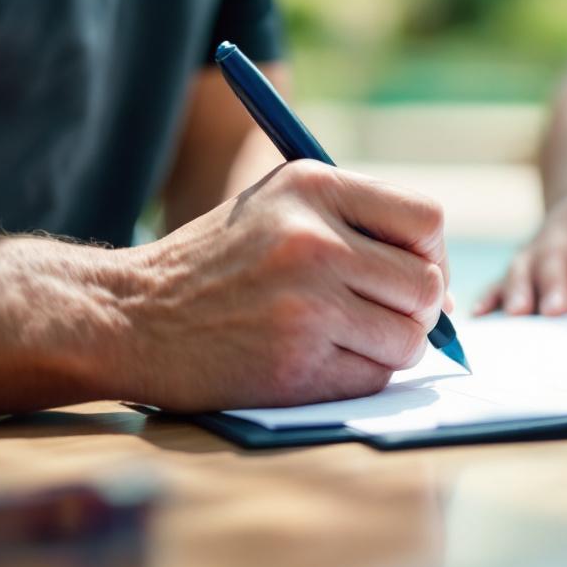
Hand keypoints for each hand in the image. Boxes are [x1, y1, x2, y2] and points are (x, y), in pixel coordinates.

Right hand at [112, 160, 447, 411]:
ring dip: (390, 349)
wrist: (126, 316)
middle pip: (426, 286)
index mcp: (313, 187)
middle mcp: (315, 239)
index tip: (412, 275)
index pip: (426, 221)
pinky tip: (316, 362)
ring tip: (343, 340)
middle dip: (416, 311)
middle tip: (381, 318)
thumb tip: (440, 290)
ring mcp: (307, 304)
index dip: (431, 255)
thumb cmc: (215, 264)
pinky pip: (375, 378)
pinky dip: (358, 378)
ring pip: (409, 339)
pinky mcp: (296, 363)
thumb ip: (355, 226)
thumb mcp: (277, 207)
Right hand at [475, 185, 566, 316]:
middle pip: (556, 259)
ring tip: (518, 318)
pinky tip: (480, 318)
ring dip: (518, 292)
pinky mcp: (518, 266)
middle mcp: (561, 232)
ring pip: (523, 269)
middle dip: (555, 285)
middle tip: (558, 313)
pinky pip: (499, 282)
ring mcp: (535, 249)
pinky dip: (489, 298)